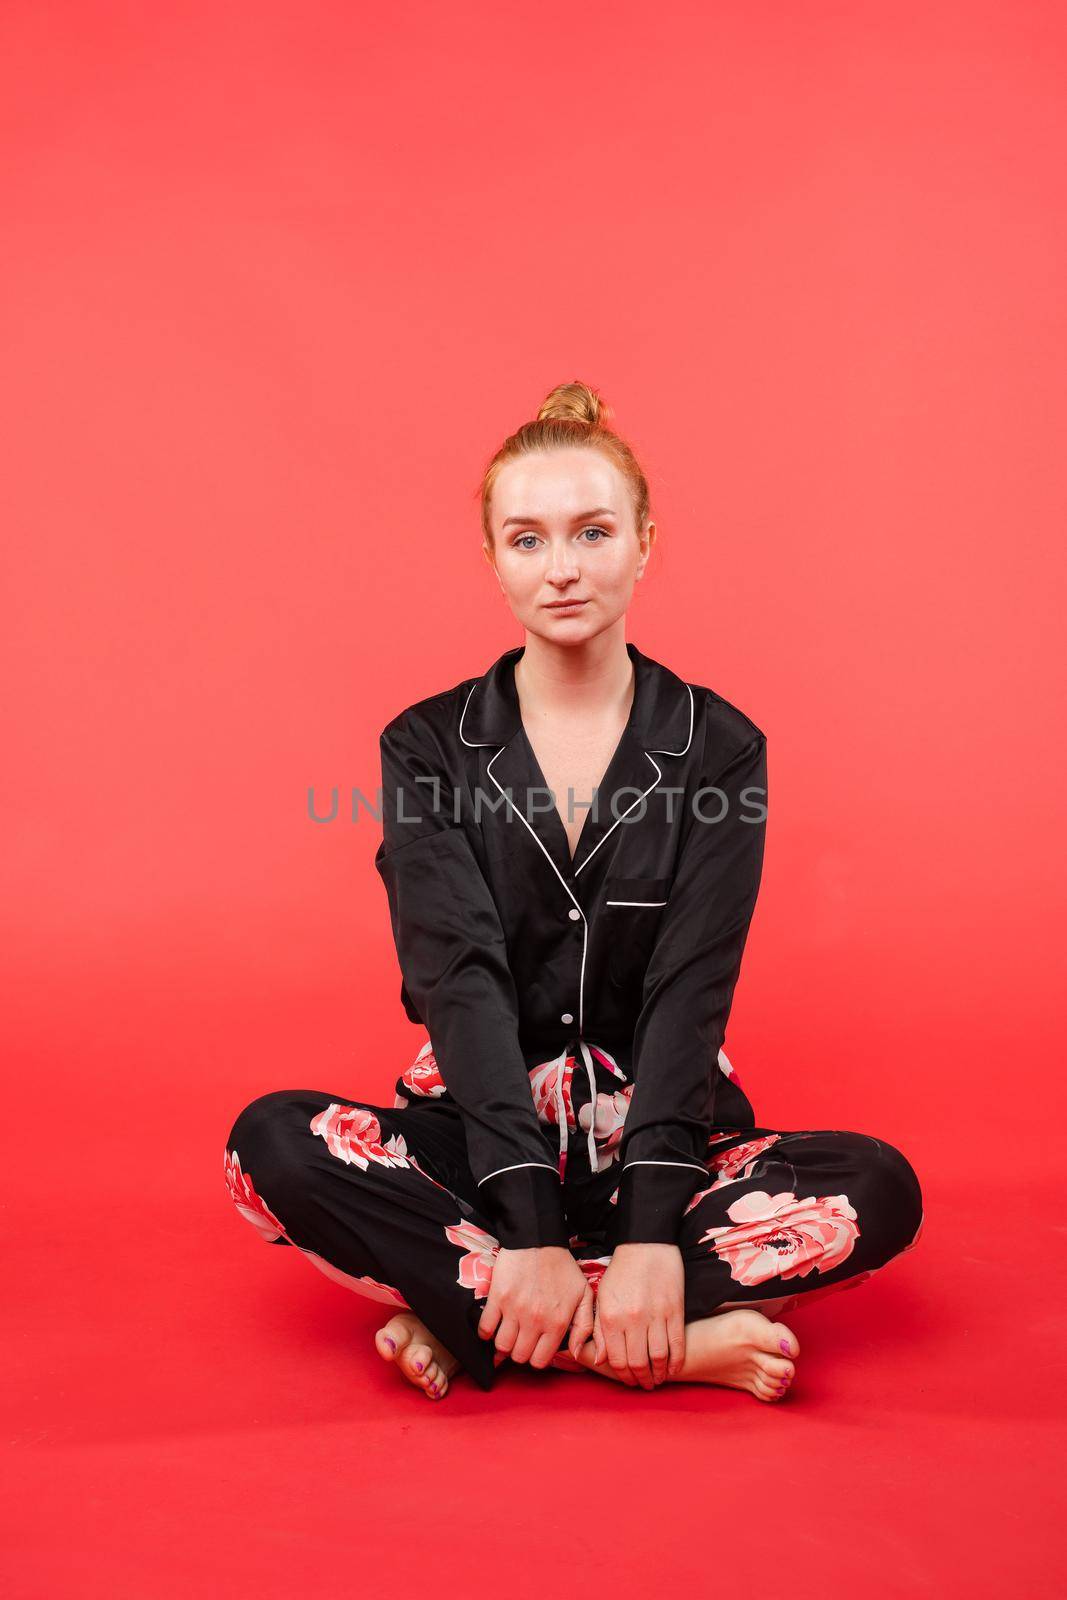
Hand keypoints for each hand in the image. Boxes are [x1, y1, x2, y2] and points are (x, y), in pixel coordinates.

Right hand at [478, 1246, 594, 1368]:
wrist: (538, 1239)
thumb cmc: (562, 1267)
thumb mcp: (583, 1295)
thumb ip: (584, 1326)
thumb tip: (576, 1354)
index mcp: (557, 1322)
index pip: (540, 1361)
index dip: (536, 1357)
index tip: (535, 1348)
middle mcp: (535, 1320)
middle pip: (519, 1356)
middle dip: (520, 1352)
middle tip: (521, 1340)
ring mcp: (514, 1310)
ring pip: (502, 1346)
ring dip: (503, 1343)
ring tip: (508, 1333)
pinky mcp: (497, 1298)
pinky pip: (485, 1328)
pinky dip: (486, 1331)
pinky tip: (494, 1324)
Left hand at [590, 1243, 685, 1388]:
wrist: (646, 1243)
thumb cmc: (621, 1271)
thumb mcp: (602, 1298)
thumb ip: (598, 1330)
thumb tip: (600, 1360)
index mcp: (610, 1317)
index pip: (616, 1360)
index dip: (623, 1376)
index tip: (628, 1381)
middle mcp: (632, 1320)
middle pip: (638, 1363)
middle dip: (641, 1380)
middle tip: (644, 1384)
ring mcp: (655, 1316)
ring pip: (658, 1358)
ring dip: (658, 1375)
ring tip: (657, 1379)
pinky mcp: (675, 1311)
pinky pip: (677, 1345)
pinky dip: (675, 1362)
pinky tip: (672, 1369)